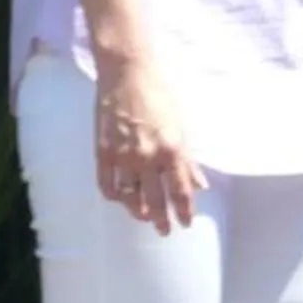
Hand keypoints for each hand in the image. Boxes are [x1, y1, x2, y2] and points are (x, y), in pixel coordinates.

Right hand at [95, 56, 205, 234]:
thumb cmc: (160, 93)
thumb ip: (188, 158)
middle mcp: (148, 157)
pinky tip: (121, 200)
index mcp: (173, 148)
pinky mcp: (103, 151)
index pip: (180, 191)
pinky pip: (107, 185)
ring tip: (144, 217)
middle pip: (156, 201)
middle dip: (162, 220)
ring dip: (139, 212)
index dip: (184, 211)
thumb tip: (200, 184)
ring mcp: (123, 156)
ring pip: (130, 198)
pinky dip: (114, 197)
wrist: (127, 71)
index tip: (186, 223)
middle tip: (165, 231)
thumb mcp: (182, 124)